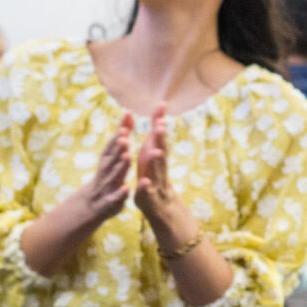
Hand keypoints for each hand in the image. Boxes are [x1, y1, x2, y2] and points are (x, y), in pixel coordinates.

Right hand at [80, 111, 132, 219]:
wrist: (90, 207)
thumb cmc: (106, 176)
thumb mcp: (112, 156)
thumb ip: (121, 136)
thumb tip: (129, 113)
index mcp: (107, 161)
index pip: (112, 146)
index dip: (118, 136)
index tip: (125, 125)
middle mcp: (105, 172)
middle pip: (111, 159)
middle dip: (118, 148)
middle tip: (126, 138)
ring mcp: (106, 187)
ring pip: (113, 176)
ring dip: (120, 167)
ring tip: (128, 157)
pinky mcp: (109, 202)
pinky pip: (114, 198)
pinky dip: (120, 194)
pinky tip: (126, 189)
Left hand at [134, 102, 177, 217]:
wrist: (159, 201)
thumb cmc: (154, 169)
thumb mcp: (154, 147)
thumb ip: (157, 129)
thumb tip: (162, 105)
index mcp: (156, 153)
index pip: (160, 138)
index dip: (160, 125)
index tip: (161, 111)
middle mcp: (158, 165)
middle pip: (161, 149)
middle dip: (160, 138)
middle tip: (159, 126)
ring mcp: (155, 179)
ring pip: (156, 169)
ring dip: (156, 160)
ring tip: (156, 151)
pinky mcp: (148, 194)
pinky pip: (147, 189)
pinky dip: (146, 186)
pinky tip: (144, 182)